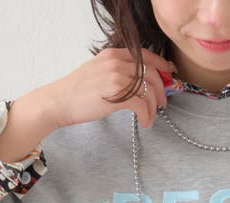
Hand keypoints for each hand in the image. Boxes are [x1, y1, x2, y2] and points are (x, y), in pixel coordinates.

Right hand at [46, 47, 176, 130]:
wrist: (59, 101)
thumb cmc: (76, 91)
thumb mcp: (97, 70)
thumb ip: (116, 71)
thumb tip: (136, 82)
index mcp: (113, 54)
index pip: (145, 55)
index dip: (161, 65)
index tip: (169, 74)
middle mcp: (117, 62)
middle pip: (151, 73)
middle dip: (161, 89)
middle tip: (162, 103)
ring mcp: (117, 77)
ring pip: (148, 90)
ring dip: (154, 105)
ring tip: (151, 115)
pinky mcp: (117, 95)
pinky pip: (141, 105)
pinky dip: (147, 115)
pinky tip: (144, 122)